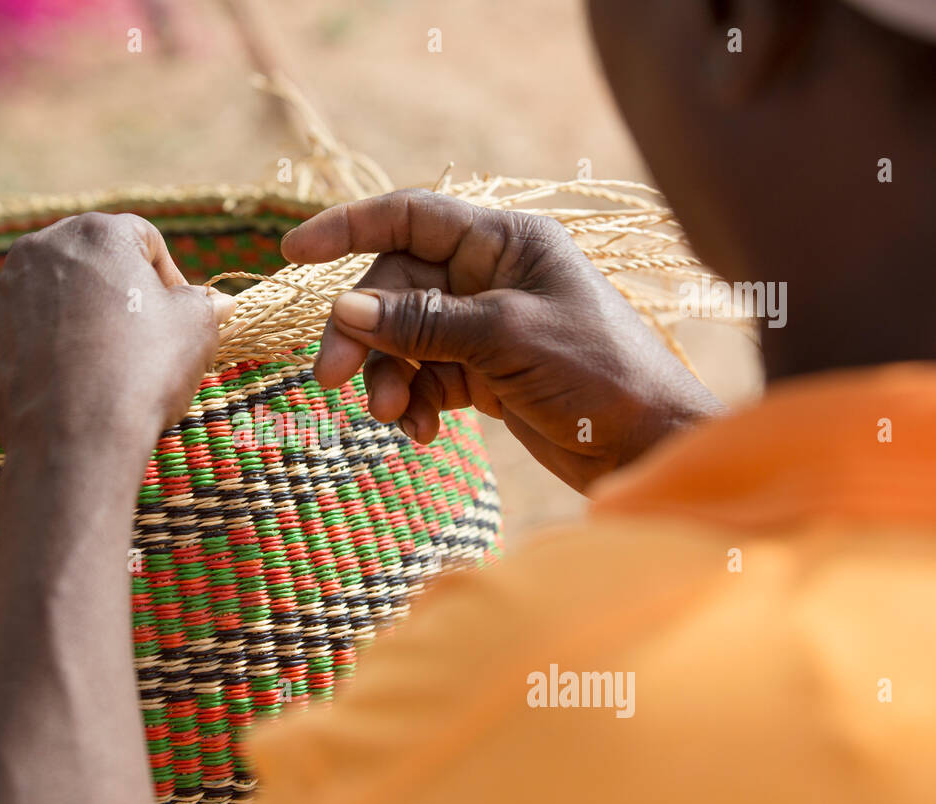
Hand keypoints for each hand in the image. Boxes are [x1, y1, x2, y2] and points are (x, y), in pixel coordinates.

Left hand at [0, 212, 236, 463]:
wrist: (73, 437)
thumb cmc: (141, 372)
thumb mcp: (196, 329)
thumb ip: (204, 304)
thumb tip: (217, 303)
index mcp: (96, 233)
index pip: (143, 239)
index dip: (167, 277)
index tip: (177, 315)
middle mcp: (39, 249)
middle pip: (89, 263)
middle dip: (116, 294)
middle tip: (140, 339)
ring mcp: (0, 294)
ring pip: (49, 298)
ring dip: (75, 321)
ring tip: (102, 366)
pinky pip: (19, 338)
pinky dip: (41, 354)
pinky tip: (67, 386)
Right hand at [282, 189, 723, 491]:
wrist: (650, 446)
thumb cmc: (599, 374)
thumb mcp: (506, 339)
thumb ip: (423, 323)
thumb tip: (345, 308)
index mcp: (504, 242)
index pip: (410, 218)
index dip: (348, 227)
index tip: (292, 253)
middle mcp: (489, 276)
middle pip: (395, 289)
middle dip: (364, 334)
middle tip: (329, 379)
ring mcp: (484, 325)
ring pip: (404, 339)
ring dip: (390, 378)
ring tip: (398, 418)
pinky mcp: (484, 373)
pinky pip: (426, 378)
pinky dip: (417, 404)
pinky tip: (425, 433)